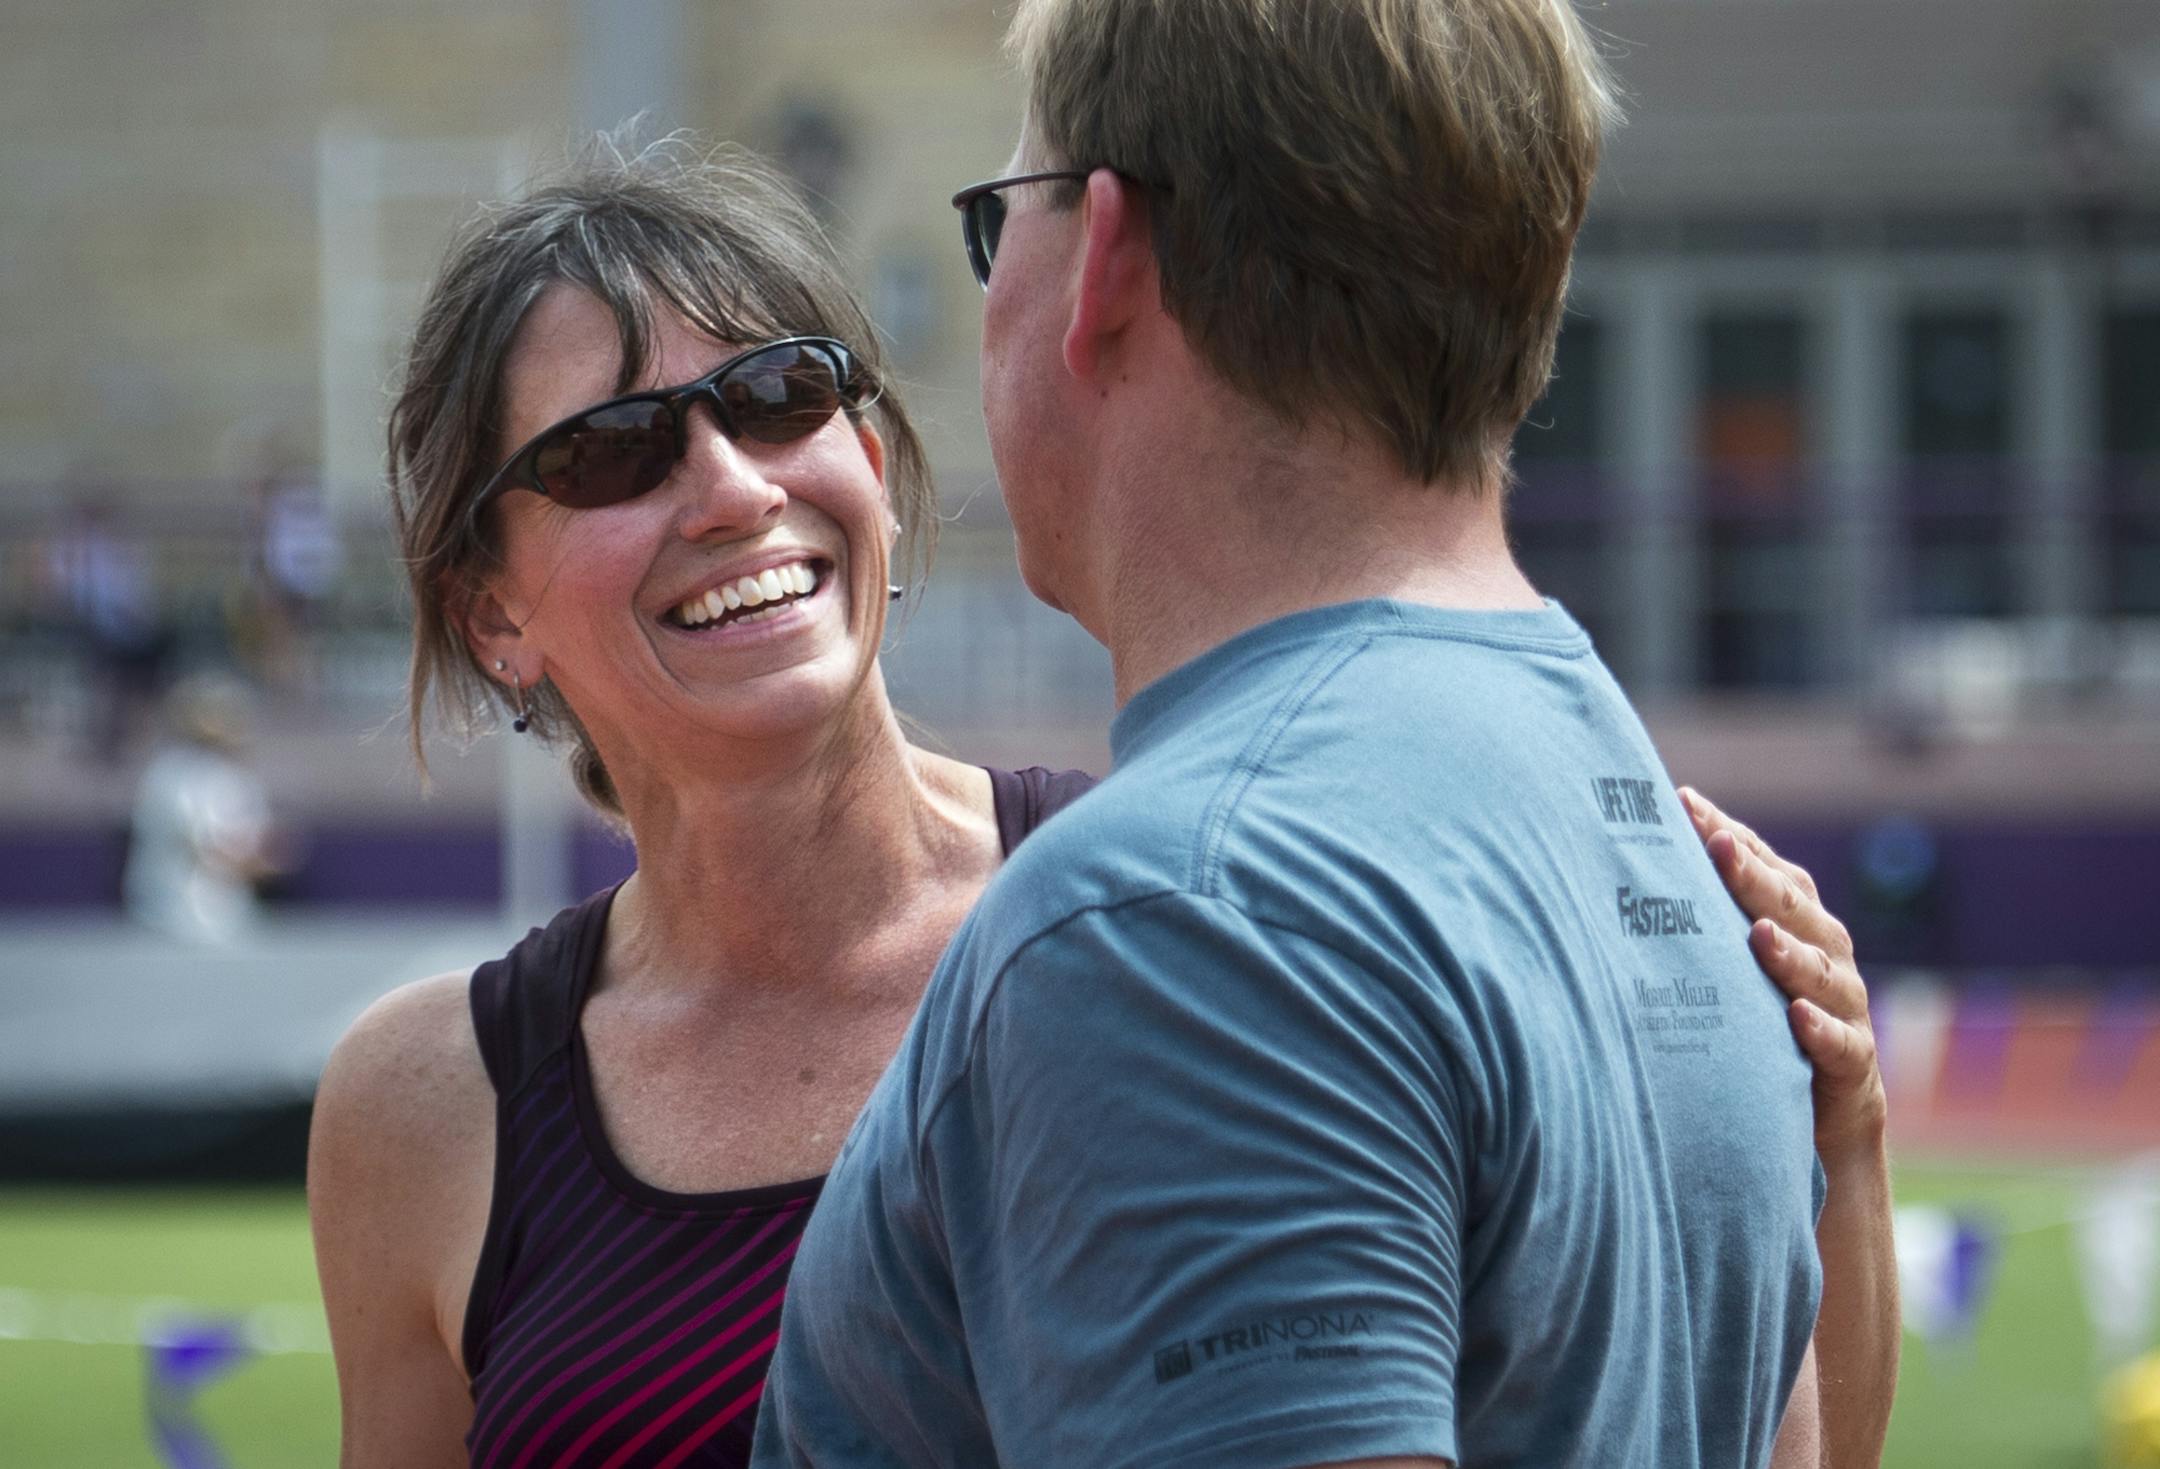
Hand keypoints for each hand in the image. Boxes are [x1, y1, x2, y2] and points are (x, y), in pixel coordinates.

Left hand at [1678, 787, 1887, 1159]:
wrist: (1825, 1114)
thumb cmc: (1760, 1022)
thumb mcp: (1729, 968)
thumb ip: (1697, 920)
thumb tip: (1623, 864)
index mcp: (1795, 920)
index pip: (1763, 866)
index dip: (1727, 835)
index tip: (1682, 802)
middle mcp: (1824, 952)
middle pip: (1791, 907)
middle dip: (1753, 876)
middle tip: (1718, 847)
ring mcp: (1844, 1006)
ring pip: (1819, 971)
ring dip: (1789, 952)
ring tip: (1758, 934)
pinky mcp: (1852, 1064)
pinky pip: (1840, 1044)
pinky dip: (1820, 1029)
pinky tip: (1796, 1017)